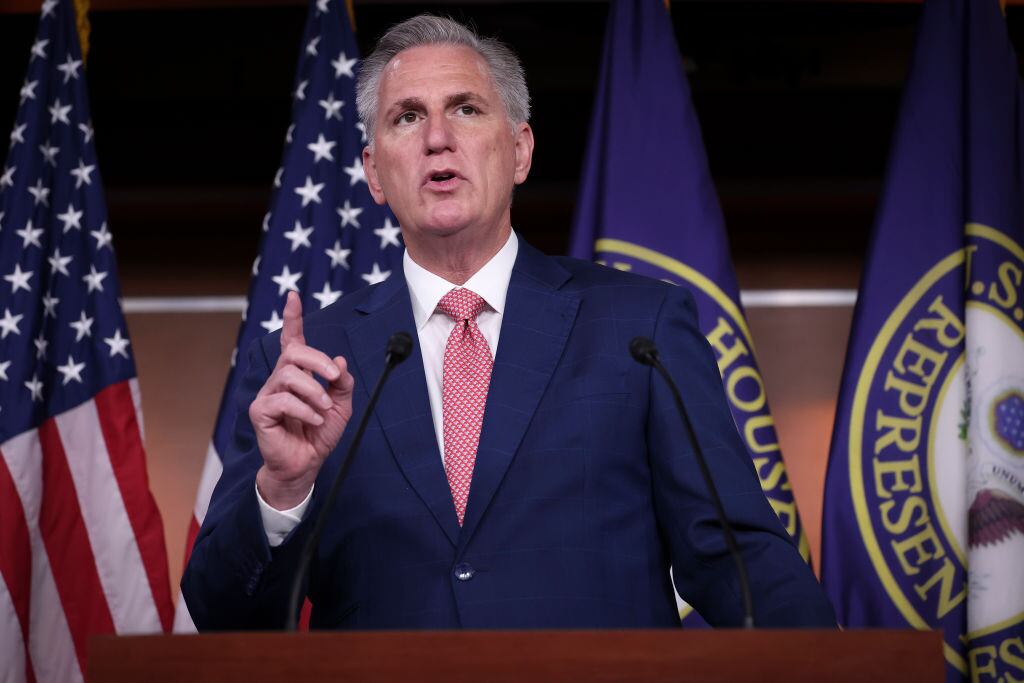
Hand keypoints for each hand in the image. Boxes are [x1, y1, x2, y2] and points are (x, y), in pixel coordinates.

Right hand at [251, 291, 353, 508]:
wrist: (306, 464)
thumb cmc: (318, 434)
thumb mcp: (341, 406)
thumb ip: (342, 383)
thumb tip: (340, 360)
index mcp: (298, 374)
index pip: (292, 340)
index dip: (293, 318)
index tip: (293, 297)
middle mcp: (280, 379)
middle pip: (294, 353)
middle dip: (318, 360)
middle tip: (334, 377)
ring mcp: (268, 394)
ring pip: (288, 375)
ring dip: (313, 391)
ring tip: (323, 409)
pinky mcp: (260, 412)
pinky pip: (282, 400)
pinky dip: (305, 410)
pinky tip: (314, 421)